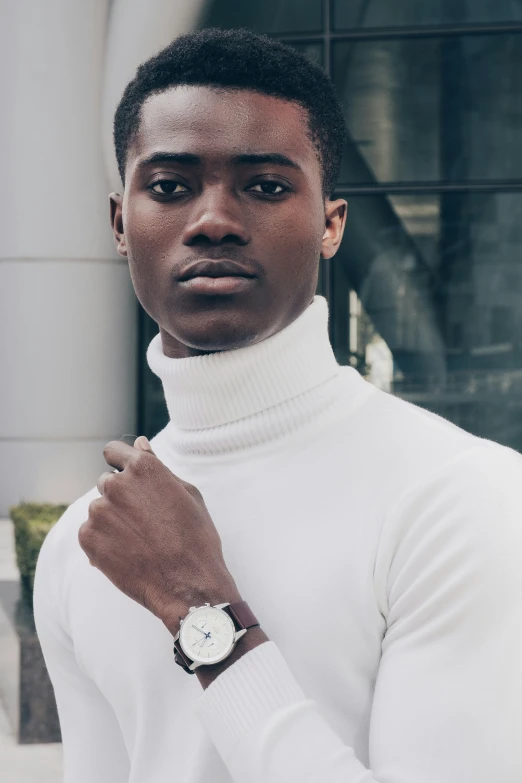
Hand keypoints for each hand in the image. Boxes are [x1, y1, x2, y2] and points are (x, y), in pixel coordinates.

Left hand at [78, 436, 241, 635]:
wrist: (188, 586)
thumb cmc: (196, 538)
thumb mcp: (187, 494)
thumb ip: (158, 466)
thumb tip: (139, 444)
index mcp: (143, 468)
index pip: (114, 451)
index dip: (121, 463)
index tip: (128, 478)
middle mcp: (116, 485)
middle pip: (108, 482)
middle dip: (122, 497)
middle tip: (146, 521)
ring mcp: (99, 512)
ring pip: (100, 509)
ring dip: (113, 520)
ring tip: (140, 542)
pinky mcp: (88, 538)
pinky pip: (90, 532)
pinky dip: (104, 541)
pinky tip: (128, 554)